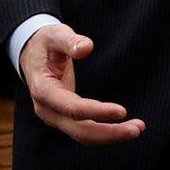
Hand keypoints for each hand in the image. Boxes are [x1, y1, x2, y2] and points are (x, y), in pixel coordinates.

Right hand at [18, 24, 143, 145]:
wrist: (31, 55)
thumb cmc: (44, 43)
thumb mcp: (54, 34)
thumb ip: (69, 40)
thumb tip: (86, 48)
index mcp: (43, 90)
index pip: (72, 108)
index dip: (97, 112)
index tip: (122, 111)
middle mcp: (47, 110)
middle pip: (80, 130)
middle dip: (109, 132)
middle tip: (138, 128)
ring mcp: (55, 117)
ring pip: (84, 135)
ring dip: (110, 135)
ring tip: (137, 129)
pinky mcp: (64, 118)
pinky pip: (85, 130)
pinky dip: (104, 132)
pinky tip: (124, 127)